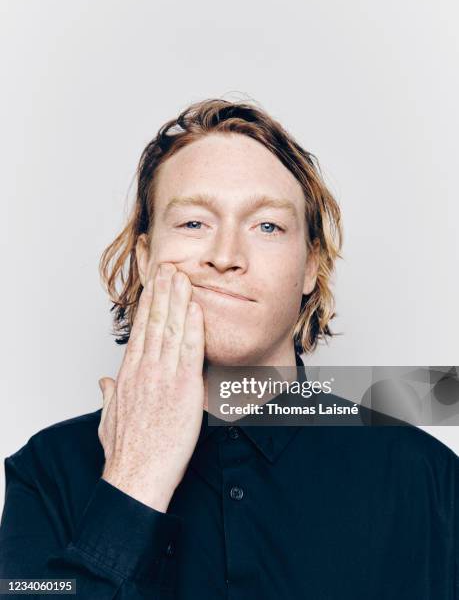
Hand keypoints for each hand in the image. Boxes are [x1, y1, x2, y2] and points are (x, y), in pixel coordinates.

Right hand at [97, 261, 204, 512]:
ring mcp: (163, 376)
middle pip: (154, 322)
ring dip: (178, 300)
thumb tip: (104, 383)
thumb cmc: (126, 452)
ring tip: (182, 277)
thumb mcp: (109, 419)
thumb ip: (108, 396)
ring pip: (171, 329)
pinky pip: (190, 350)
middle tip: (169, 269)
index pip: (140, 332)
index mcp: (128, 375)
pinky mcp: (184, 387)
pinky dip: (194, 326)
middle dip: (163, 293)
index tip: (153, 288)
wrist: (137, 476)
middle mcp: (144, 370)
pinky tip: (196, 307)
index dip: (148, 307)